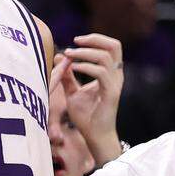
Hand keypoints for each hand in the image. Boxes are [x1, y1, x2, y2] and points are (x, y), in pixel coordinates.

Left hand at [57, 33, 123, 164]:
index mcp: (111, 73)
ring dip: (85, 53)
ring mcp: (114, 84)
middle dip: (94, 39)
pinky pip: (101, 73)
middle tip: (75, 41)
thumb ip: (68, 76)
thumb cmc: (87, 116)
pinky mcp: (110, 94)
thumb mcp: (73, 92)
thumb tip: (59, 57)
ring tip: (69, 55)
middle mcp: (116, 76)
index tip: (76, 41)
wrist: (95, 136)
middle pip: (114, 46)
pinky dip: (86, 67)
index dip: (95, 39)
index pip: (111, 46)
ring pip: (106, 57)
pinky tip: (73, 67)